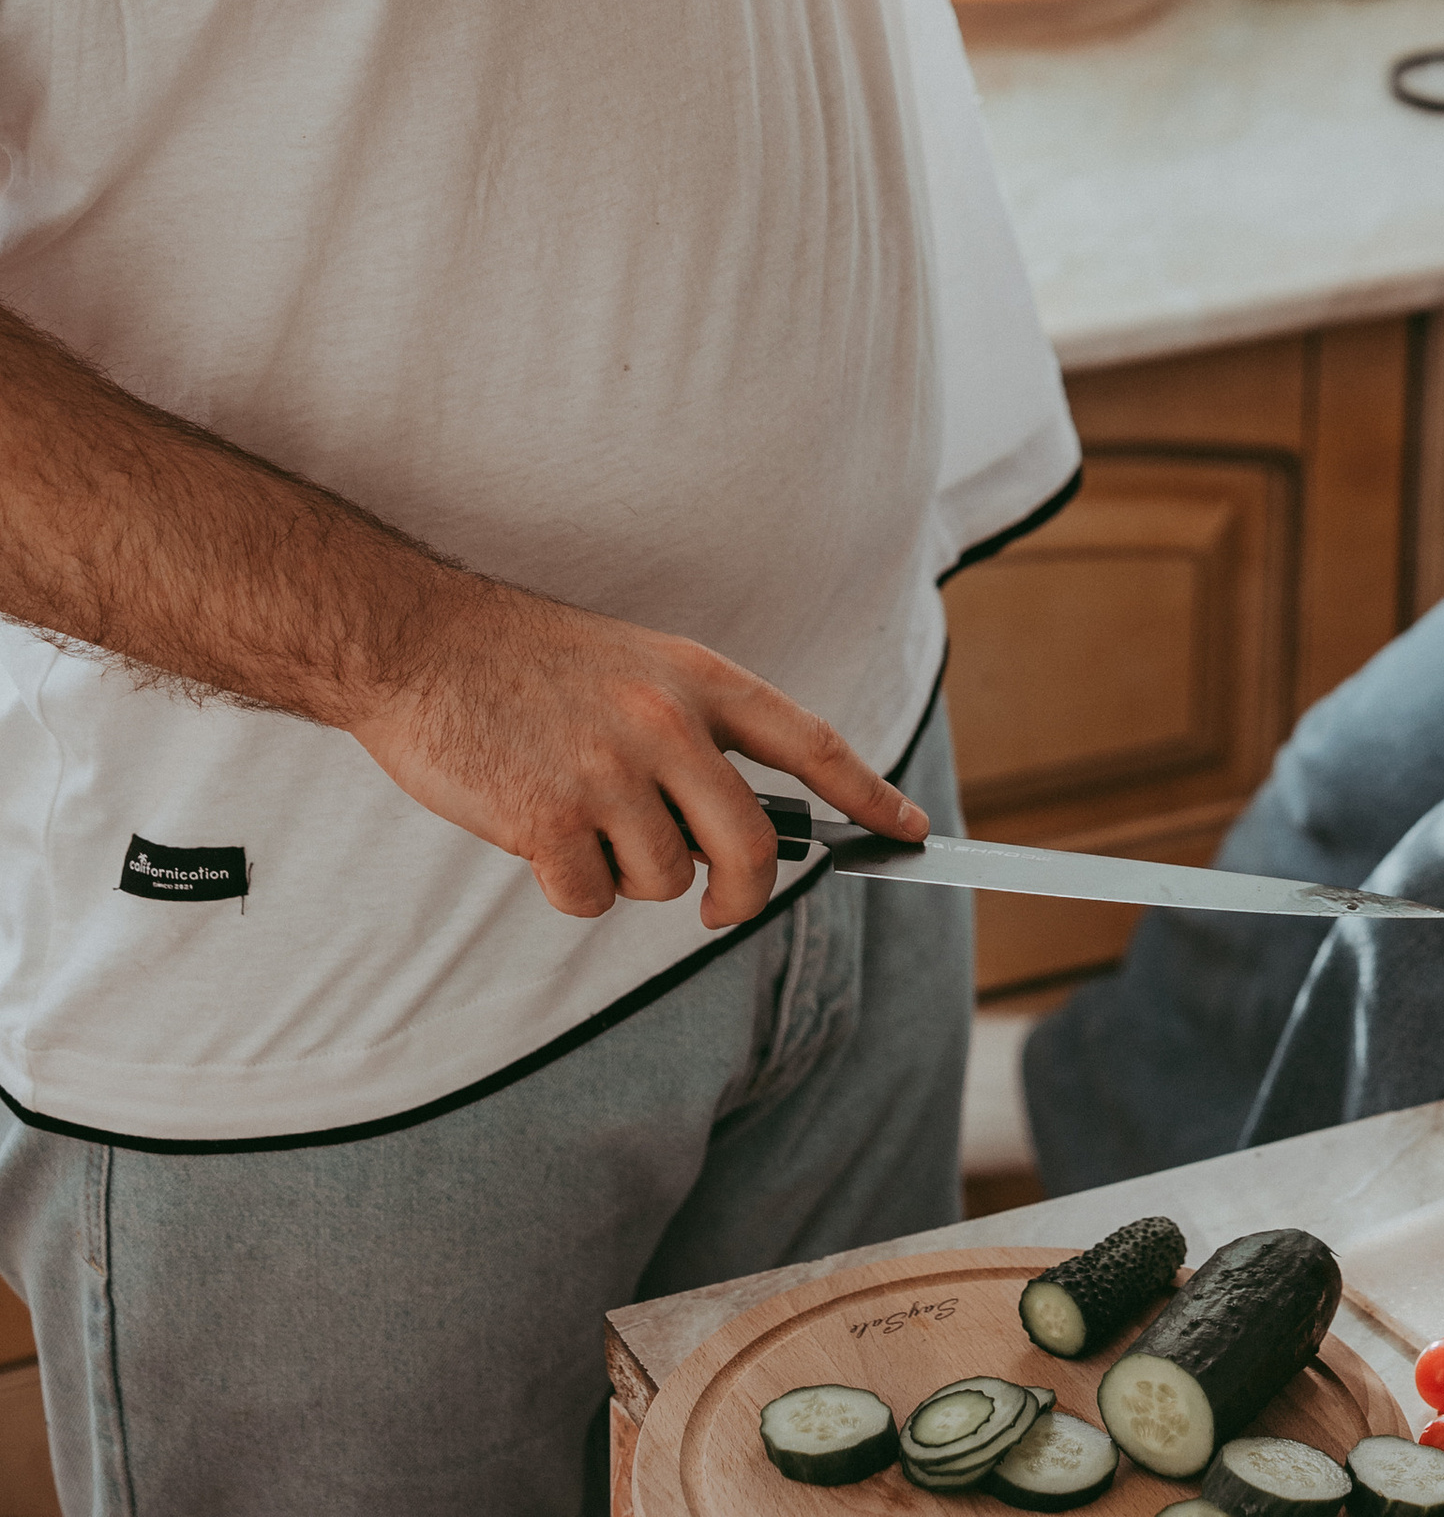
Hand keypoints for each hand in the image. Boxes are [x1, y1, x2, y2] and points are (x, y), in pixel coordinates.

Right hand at [350, 571, 927, 931]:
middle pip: (754, 848)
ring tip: (579, 818)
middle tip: (714, 908)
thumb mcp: (635, 668)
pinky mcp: (548, 819)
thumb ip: (691, 734)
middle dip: (742, 898)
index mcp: (698, 678)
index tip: (913, 833)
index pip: (811, 743)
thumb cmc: (526, 663)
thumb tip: (735, 831)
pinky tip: (537, 837)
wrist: (421, 644)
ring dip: (628, 877)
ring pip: (664, 882)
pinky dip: (571, 890)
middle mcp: (667, 723)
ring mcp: (609, 772)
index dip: (869, 796)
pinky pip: (592, 900)